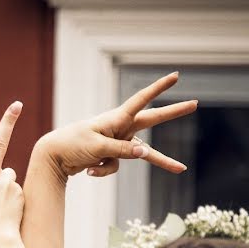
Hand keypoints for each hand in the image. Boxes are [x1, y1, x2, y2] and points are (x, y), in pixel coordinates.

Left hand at [37, 72, 196, 177]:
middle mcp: (120, 127)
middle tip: (195, 104)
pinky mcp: (112, 156)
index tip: (176, 76)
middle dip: (173, 113)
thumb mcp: (97, 148)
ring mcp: (118, 142)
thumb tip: (145, 153)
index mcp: (116, 118)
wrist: (53, 157)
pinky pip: (116, 167)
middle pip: (152, 120)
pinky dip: (103, 171)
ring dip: (159, 162)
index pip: (142, 100)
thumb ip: (122, 150)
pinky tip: (88, 170)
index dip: (159, 88)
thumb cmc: (72, 145)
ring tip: (181, 169)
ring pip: (141, 154)